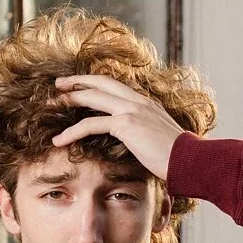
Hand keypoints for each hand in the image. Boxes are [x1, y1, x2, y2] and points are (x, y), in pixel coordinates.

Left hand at [51, 75, 184, 180]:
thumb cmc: (177, 156)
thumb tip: (133, 141)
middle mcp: (139, 101)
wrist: (192, 160)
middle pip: (101, 82)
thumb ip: (143, 133)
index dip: (95, 83)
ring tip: (50, 104)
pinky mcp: (126, 124)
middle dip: (77, 82)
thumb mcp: (157, 138)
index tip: (78, 84)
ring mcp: (133, 109)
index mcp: (146, 103)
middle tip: (58, 84)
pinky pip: (91, 124)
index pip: (115, 86)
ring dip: (69, 99)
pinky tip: (59, 140)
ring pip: (93, 97)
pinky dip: (71, 131)